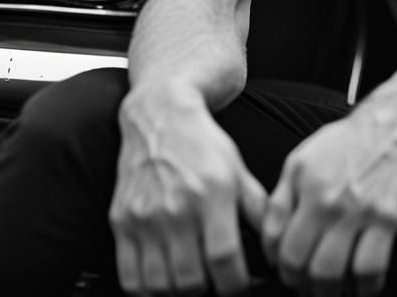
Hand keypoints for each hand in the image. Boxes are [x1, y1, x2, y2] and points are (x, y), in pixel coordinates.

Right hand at [110, 84, 266, 294]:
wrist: (159, 116)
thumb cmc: (203, 144)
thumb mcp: (239, 171)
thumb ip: (258, 210)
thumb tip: (275, 248)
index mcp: (213, 193)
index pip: (224, 260)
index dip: (236, 285)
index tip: (240, 285)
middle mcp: (178, 207)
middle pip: (191, 281)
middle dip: (208, 291)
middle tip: (214, 282)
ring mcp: (146, 216)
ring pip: (160, 286)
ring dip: (179, 293)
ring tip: (191, 280)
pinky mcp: (121, 221)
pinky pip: (130, 277)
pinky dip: (147, 289)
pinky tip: (163, 278)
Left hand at [262, 89, 396, 295]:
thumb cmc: (353, 140)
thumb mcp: (306, 156)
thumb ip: (284, 195)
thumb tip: (271, 236)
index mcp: (302, 180)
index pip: (274, 239)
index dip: (277, 264)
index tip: (287, 271)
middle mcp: (325, 196)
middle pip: (298, 261)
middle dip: (300, 283)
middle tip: (308, 286)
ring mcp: (356, 208)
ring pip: (329, 272)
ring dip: (329, 292)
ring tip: (334, 290)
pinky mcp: (386, 217)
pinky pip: (369, 269)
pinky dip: (365, 287)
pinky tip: (364, 284)